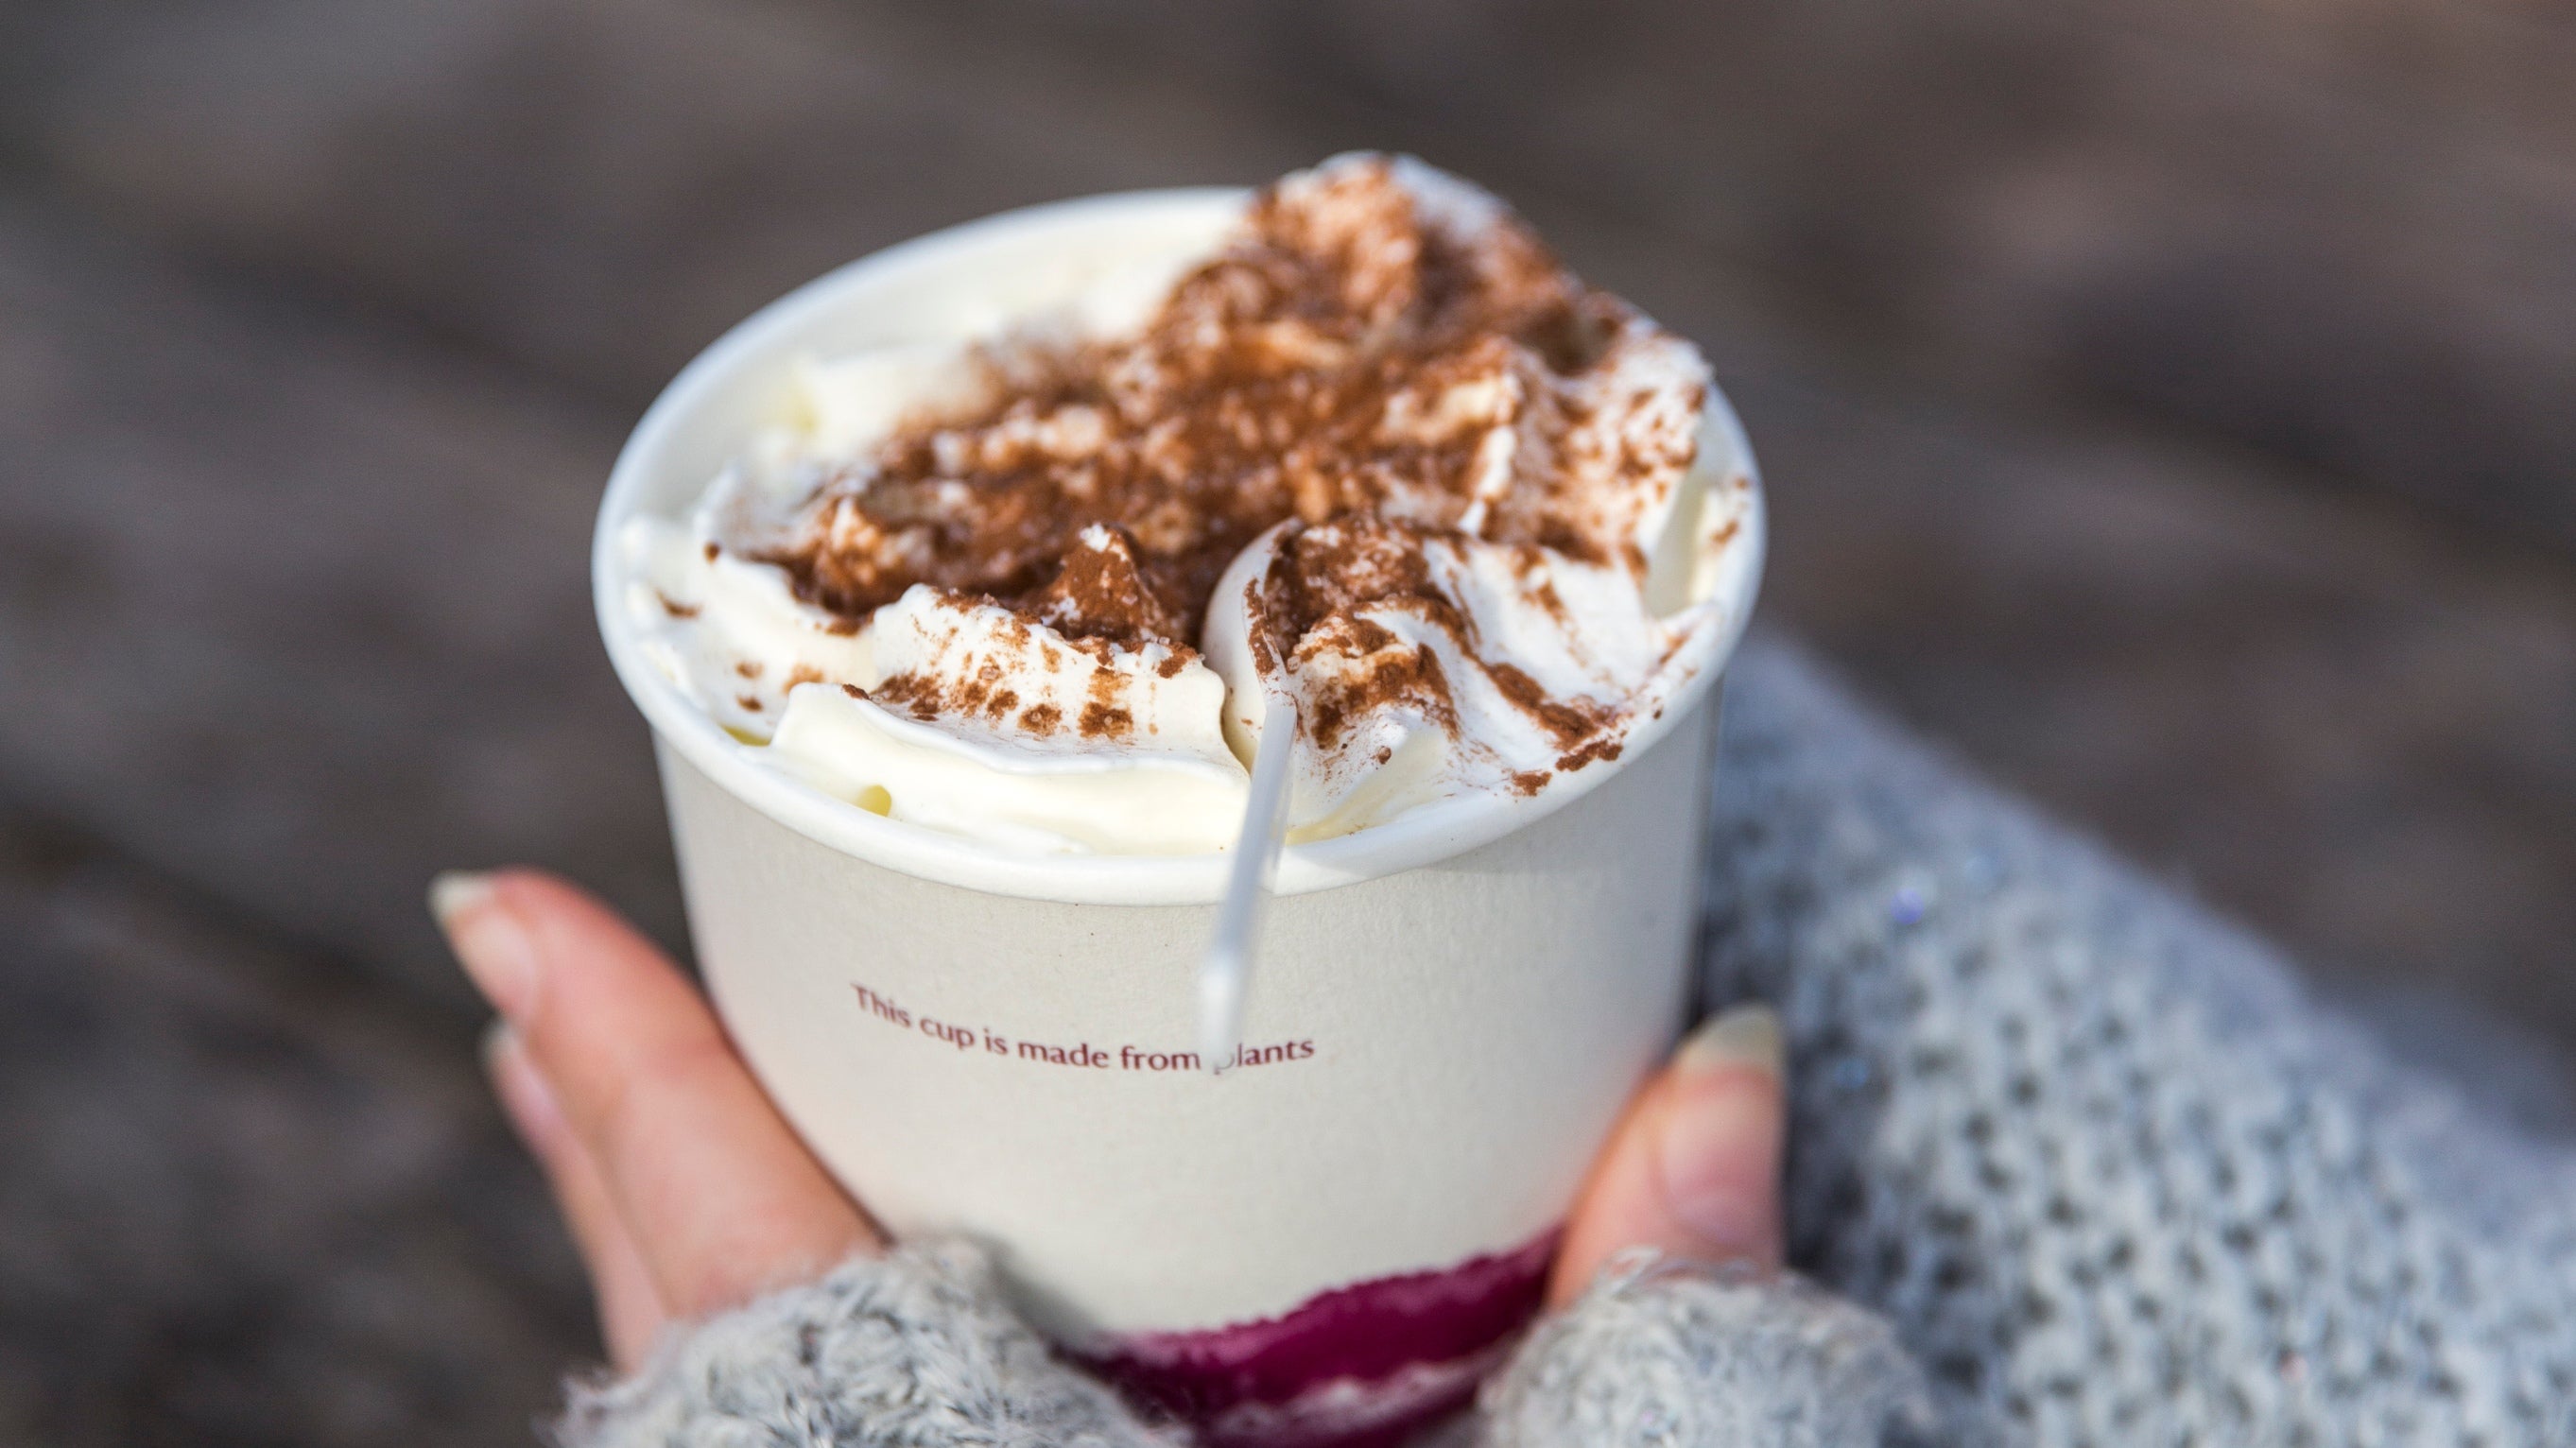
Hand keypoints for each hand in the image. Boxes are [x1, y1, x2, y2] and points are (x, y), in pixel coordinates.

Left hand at [432, 868, 1785, 1369]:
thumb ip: (1655, 1311)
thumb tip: (1726, 1059)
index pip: (770, 1290)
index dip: (637, 1093)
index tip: (507, 922)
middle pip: (689, 1364)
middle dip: (606, 1157)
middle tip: (538, 982)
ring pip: (707, 1446)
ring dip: (660, 1263)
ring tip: (602, 1112)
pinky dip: (749, 1379)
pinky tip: (789, 1319)